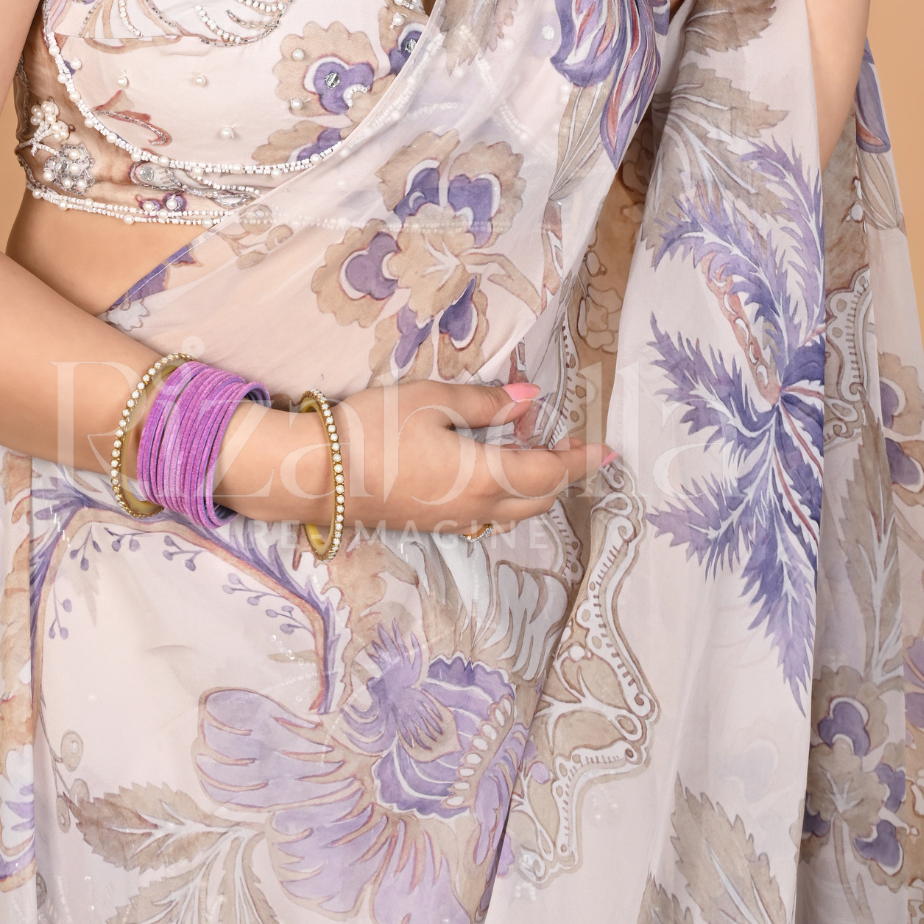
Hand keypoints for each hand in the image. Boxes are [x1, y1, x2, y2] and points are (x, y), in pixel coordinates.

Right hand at [214, 380, 613, 536]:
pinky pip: (485, 515)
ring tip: (524, 442)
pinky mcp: (430, 524)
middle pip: (537, 498)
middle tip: (563, 437)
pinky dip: (502, 491)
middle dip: (559, 471)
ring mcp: (451, 523)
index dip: (580, 460)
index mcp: (484, 478)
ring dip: (530, 482)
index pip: (550, 473)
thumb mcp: (431, 401)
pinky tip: (487, 463)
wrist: (317, 475)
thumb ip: (485, 403)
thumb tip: (530, 399)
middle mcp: (475, 510)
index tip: (607, 450)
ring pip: (511, 510)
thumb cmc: (374, 431)